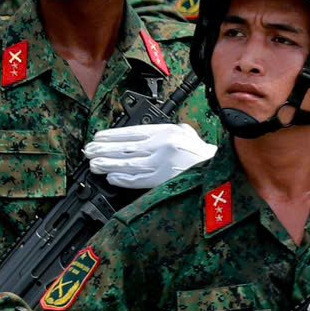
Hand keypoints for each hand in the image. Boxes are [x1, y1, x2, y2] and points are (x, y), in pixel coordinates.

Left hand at [85, 120, 214, 189]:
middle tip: (88, 151)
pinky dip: (124, 179)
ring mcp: (161, 163)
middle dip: (104, 150)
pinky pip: (139, 179)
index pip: (131, 132)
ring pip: (128, 163)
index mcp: (165, 132)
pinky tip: (112, 177)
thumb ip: (168, 130)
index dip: (111, 136)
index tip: (97, 138)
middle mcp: (160, 146)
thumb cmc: (204, 153)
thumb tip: (153, 132)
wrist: (220, 171)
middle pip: (125, 147)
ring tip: (94, 165)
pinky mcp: (164, 179)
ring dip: (108, 164)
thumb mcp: (187, 133)